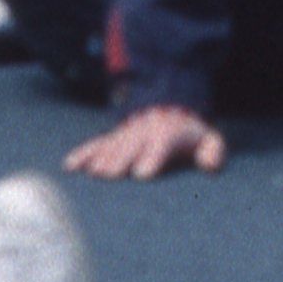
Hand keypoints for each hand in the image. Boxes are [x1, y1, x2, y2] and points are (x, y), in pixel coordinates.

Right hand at [66, 105, 226, 181]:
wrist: (170, 107)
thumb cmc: (189, 136)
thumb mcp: (207, 139)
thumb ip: (213, 150)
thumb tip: (212, 164)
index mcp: (170, 131)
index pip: (162, 141)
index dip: (153, 156)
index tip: (142, 174)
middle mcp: (145, 130)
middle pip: (132, 143)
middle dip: (121, 158)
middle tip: (108, 174)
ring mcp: (126, 132)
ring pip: (112, 143)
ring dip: (101, 156)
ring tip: (92, 172)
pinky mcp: (111, 138)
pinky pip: (95, 144)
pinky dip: (83, 153)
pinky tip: (70, 166)